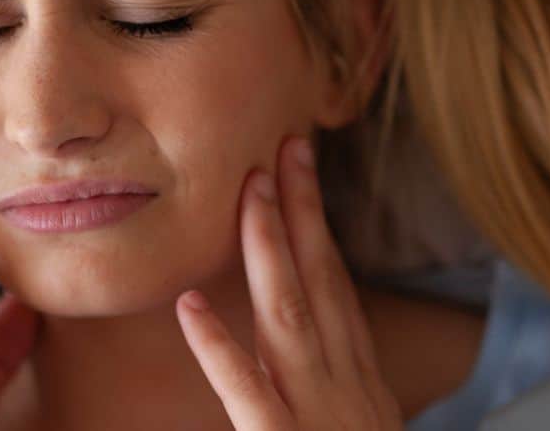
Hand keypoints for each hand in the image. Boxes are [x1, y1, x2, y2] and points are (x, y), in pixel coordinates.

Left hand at [175, 135, 402, 429]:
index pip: (337, 291)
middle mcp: (345, 387)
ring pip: (288, 317)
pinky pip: (246, 390)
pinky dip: (218, 347)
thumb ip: (333, 395)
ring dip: (269, 247)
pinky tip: (188, 306)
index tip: (303, 171)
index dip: (319, 228)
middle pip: (322, 282)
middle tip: (287, 146)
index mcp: (361, 382)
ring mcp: (317, 414)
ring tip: (252, 190)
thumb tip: (304, 362)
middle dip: (304, 210)